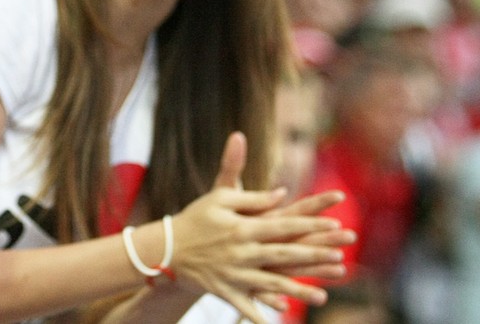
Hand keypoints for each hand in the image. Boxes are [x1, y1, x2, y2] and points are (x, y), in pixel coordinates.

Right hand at [168, 133, 340, 323]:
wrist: (165, 248)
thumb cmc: (195, 218)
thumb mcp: (219, 198)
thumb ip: (253, 198)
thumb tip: (283, 194)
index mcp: (242, 227)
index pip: (284, 224)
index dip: (310, 224)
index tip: (335, 223)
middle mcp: (241, 251)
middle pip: (284, 254)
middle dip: (313, 255)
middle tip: (340, 256)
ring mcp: (234, 274)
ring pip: (272, 284)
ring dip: (298, 290)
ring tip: (323, 294)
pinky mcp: (225, 291)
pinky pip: (246, 307)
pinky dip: (262, 315)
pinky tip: (280, 320)